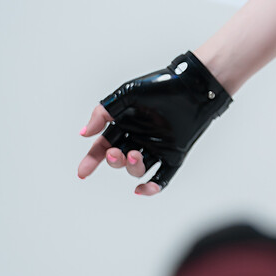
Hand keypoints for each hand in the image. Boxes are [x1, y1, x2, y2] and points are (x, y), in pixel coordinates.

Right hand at [76, 51, 231, 193]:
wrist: (192, 87)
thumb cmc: (159, 86)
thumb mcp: (125, 95)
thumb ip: (102, 114)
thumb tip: (84, 134)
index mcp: (125, 123)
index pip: (104, 146)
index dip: (92, 159)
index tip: (83, 172)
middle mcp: (140, 137)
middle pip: (119, 159)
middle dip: (113, 161)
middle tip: (116, 153)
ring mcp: (157, 147)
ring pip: (138, 169)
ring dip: (132, 168)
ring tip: (136, 155)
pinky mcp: (175, 155)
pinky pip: (163, 177)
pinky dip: (152, 187)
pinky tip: (141, 189)